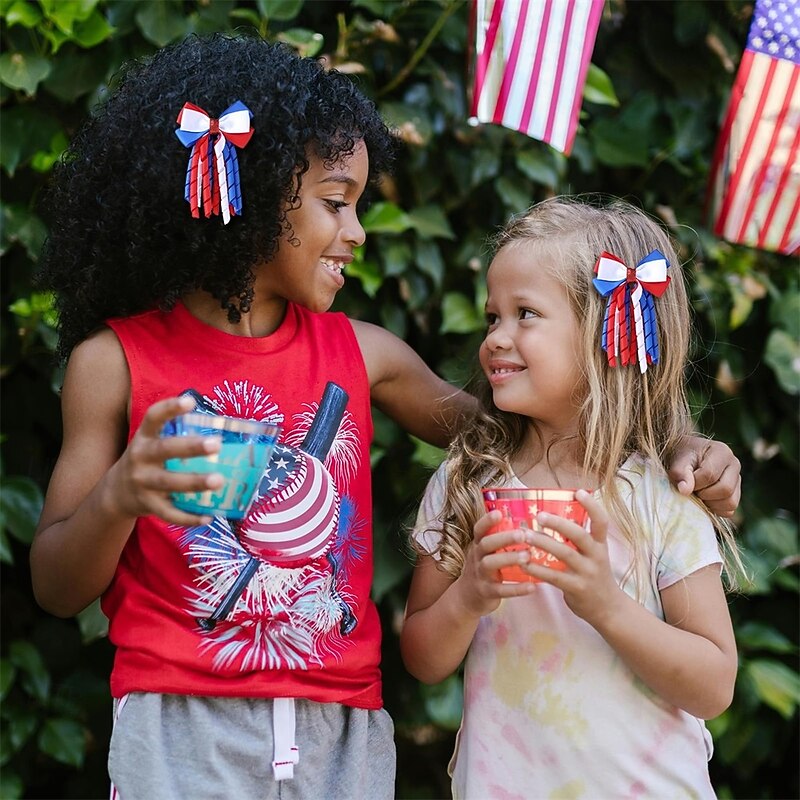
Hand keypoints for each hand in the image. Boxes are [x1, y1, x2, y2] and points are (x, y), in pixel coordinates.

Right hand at [104, 395, 223, 525]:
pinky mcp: (147, 505)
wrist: (115, 493)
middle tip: (216, 444)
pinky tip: (209, 516)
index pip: (153, 417)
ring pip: (169, 482)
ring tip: (219, 480)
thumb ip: (176, 435)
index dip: (170, 408)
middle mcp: (140, 457)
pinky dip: (189, 517)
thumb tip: (225, 427)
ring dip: (195, 482)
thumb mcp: (151, 443)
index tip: (190, 401)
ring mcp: (142, 482)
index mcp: (144, 437)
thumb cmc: (146, 462)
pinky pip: (169, 513)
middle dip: (191, 447)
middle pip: (165, 449)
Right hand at [453, 510, 537, 616]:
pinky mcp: (487, 592)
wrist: (467, 598)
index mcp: (478, 545)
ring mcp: (480, 575)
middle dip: (503, 538)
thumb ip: (498, 540)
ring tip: (527, 556)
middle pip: (486, 544)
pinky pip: (501, 590)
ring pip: (490, 564)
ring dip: (509, 559)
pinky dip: (516, 589)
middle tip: (522, 535)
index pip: (479, 529)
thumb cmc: (483, 569)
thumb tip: (524, 524)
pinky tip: (532, 586)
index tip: (499, 513)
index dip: (487, 521)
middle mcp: (476, 557)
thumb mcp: (484, 553)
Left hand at [521, 490, 624, 626]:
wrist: (609, 610)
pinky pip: (554, 577)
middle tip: (539, 515)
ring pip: (564, 554)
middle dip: (559, 524)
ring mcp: (587, 573)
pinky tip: (524, 563)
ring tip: (525, 535)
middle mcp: (596, 556)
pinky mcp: (577, 588)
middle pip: (579, 535)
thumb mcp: (595, 555)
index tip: (579, 492)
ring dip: (543, 543)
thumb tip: (554, 518)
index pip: (601, 522)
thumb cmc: (595, 576)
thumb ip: (579, 540)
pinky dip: (537, 569)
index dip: (592, 506)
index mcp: (600, 545)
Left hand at [668, 436, 740, 517]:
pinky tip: (703, 499)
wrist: (684, 458)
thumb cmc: (681, 457)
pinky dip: (715, 509)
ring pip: (730, 502)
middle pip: (725, 489)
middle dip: (704, 493)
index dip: (695, 483)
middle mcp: (734, 465)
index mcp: (722, 452)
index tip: (685, 481)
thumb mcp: (677, 461)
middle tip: (692, 489)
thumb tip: (685, 491)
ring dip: (710, 503)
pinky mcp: (735, 494)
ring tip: (697, 493)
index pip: (710, 474)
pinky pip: (729, 510)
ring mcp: (737, 480)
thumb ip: (680, 473)